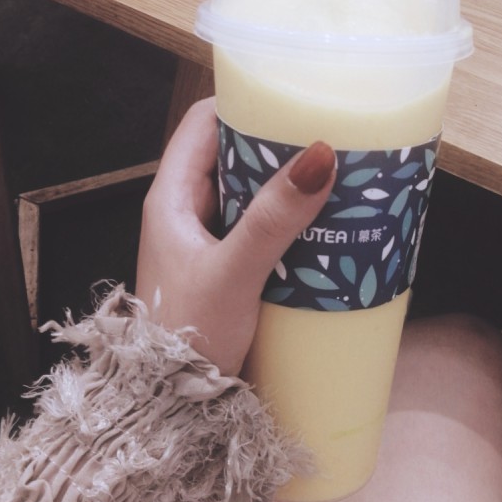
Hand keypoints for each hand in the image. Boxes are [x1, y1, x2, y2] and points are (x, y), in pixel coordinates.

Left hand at [135, 97, 334, 375]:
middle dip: (274, 144)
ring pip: (248, 193)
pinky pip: (258, 226)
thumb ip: (272, 219)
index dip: (240, 102)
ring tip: (332, 175)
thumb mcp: (232, 272)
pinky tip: (320, 223)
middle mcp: (186, 212)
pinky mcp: (226, 265)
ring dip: (284, 185)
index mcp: (170, 198)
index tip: (288, 95)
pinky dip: (286, 219)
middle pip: (231, 155)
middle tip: (325, 136)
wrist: (170, 406)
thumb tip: (319, 157)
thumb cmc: (186, 336)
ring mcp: (206, 240)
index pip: (202, 125)